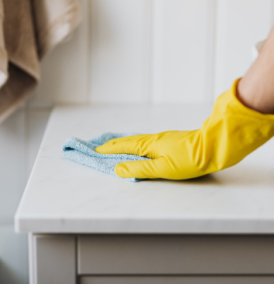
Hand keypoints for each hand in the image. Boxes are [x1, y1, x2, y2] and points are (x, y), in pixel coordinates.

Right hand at [96, 79, 273, 179]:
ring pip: (136, 140)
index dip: (108, 149)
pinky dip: (133, 144)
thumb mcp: (164, 169)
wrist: (213, 147)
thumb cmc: (190, 159)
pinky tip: (137, 148)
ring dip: (122, 144)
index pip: (123, 146)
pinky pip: (144, 142)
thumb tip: (118, 169)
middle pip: (127, 141)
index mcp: (149, 145)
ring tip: (113, 147)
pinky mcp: (168, 141)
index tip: (95, 150)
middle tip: (98, 147)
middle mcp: (152, 139)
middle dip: (112, 145)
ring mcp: (161, 139)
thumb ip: (140, 169)